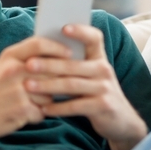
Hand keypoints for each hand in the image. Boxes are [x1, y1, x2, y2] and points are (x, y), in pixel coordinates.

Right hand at [0, 37, 70, 149]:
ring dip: (45, 102)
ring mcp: (16, 90)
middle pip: (50, 70)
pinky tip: (25, 114)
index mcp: (9, 56)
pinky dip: (37, 115)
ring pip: (49, 94)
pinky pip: (43, 111)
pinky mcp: (20, 109)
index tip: (69, 53)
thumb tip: (60, 53)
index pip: (39, 44)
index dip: (57, 48)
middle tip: (57, 87)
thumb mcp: (4, 67)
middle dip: (57, 81)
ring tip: (30, 103)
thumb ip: (27, 58)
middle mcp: (12, 70)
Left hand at [23, 24, 147, 149]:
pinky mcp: (103, 106)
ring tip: (28, 86)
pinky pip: (76, 105)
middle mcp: (104, 70)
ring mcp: (104, 88)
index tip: (63, 28)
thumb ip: (75, 65)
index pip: (94, 38)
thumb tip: (42, 53)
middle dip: (48, 64)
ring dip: (47, 85)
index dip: (81, 31)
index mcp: (100, 59)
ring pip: (71, 85)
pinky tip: (43, 108)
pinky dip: (58, 108)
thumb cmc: (97, 95)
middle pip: (73, 64)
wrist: (122, 122)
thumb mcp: (92, 77)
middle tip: (28, 64)